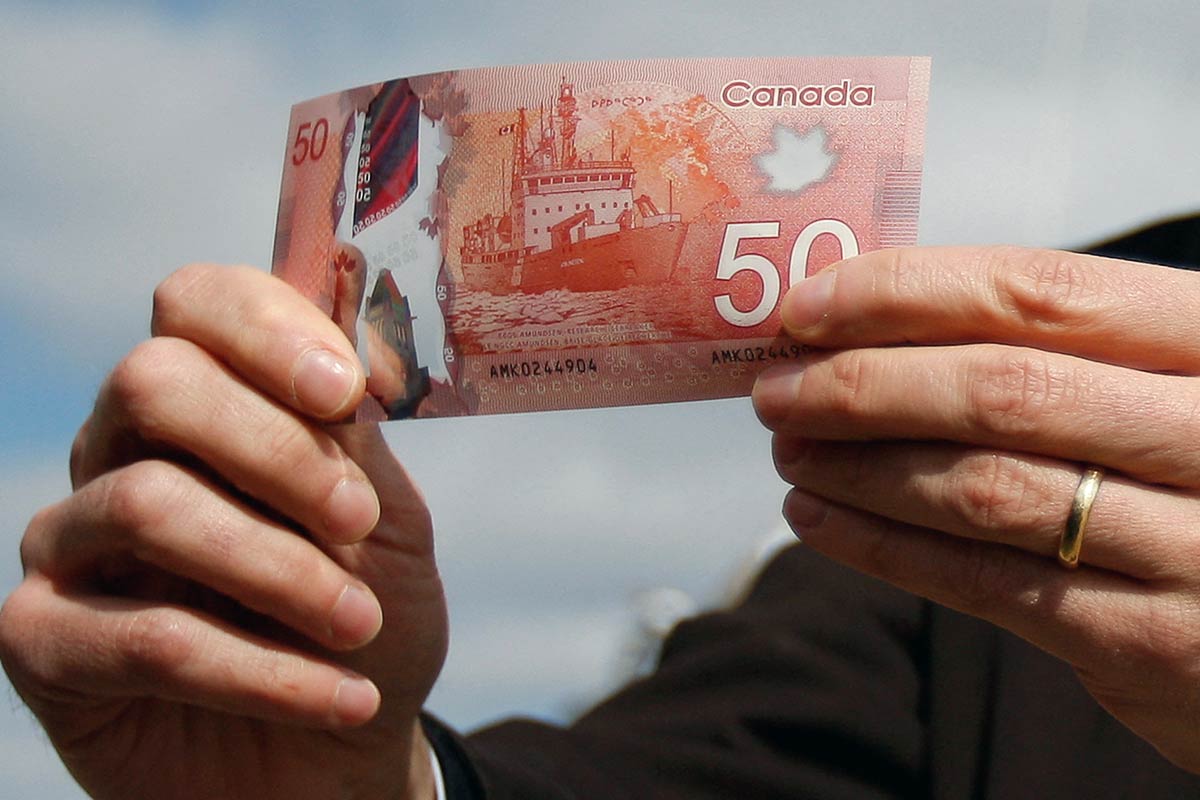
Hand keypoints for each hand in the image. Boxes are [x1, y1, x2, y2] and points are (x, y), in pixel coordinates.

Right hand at [0, 265, 447, 798]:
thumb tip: (348, 359)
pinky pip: (145, 638)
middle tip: (356, 520)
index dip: (265, 330)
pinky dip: (263, 673)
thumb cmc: (365, 621)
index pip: (196, 304)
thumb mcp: (388, 527)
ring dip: (280, 570)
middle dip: (274, 449)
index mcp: (208, 404)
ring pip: (147, 505)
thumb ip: (355, 444)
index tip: (346, 391)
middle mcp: (121, 453)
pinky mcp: (43, 640)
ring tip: (359, 625)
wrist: (339, 755)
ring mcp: (71, 542)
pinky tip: (343, 700)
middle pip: (152, 382)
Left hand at [753, 246, 1199, 772]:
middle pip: (1003, 390)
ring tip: (789, 451)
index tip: (806, 307)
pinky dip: (885, 547)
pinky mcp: (1147, 641)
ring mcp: (1193, 546)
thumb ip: (1060, 354)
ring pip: (985, 490)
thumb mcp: (1165, 386)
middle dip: (865, 386)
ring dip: (861, 467)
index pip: (1042, 292)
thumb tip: (868, 328)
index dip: (906, 293)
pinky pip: (987, 582)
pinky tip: (819, 520)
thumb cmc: (1198, 478)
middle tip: (776, 390)